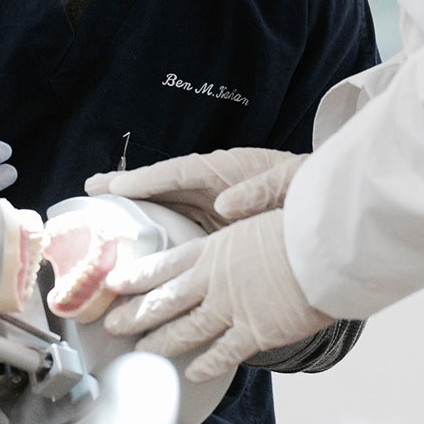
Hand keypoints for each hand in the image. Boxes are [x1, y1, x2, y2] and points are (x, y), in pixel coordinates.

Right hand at [84, 148, 304, 231]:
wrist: (332, 204)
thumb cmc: (311, 187)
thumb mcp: (290, 182)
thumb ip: (260, 191)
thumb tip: (225, 204)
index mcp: (226, 170)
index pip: (177, 173)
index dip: (144, 180)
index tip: (113, 186)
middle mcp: (213, 185)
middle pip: (163, 186)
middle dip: (128, 188)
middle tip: (91, 190)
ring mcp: (215, 203)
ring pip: (169, 206)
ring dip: (139, 212)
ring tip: (105, 218)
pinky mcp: (221, 223)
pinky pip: (186, 227)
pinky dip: (162, 235)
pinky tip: (146, 253)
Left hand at [101, 209, 335, 381]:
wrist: (324, 246)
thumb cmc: (298, 224)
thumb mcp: (257, 219)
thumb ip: (236, 239)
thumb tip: (227, 237)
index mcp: (214, 250)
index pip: (164, 265)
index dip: (137, 276)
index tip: (113, 283)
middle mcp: (214, 281)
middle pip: (164, 300)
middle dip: (135, 314)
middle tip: (110, 325)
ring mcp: (232, 309)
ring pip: (185, 330)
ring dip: (160, 342)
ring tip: (140, 353)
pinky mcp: (255, 333)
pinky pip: (223, 354)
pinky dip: (205, 364)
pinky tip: (192, 372)